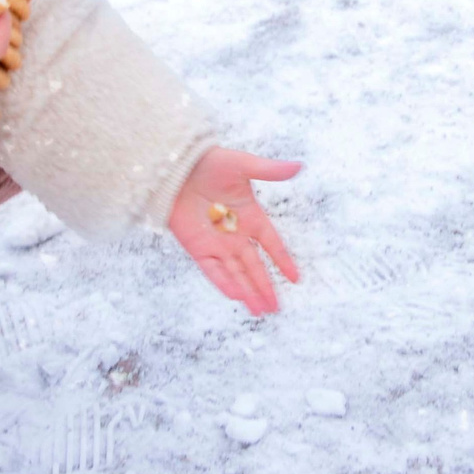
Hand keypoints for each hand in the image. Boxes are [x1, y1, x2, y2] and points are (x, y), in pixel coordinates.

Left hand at [168, 147, 302, 315]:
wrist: (176, 167)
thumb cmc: (210, 162)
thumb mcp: (243, 164)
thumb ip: (269, 170)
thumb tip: (298, 166)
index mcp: (251, 215)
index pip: (271, 244)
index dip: (283, 260)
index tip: (296, 278)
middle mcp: (236, 234)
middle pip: (254, 266)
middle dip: (265, 287)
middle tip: (276, 308)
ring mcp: (217, 243)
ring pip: (236, 273)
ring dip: (248, 292)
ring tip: (261, 311)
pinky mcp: (198, 247)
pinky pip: (213, 270)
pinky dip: (224, 283)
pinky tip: (237, 297)